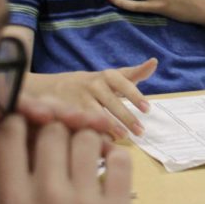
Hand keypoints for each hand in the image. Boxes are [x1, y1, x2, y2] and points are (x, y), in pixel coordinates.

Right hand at [0, 116, 131, 203]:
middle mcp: (47, 197)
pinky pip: (120, 157)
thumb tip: (6, 127)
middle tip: (59, 141)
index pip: (9, 132)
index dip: (20, 121)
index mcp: (12, 203)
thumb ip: (3, 185)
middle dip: (57, 129)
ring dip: (86, 139)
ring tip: (82, 154)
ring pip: (87, 136)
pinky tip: (105, 165)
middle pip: (53, 128)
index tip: (29, 127)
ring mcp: (85, 203)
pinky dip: (115, 154)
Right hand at [24, 59, 156, 138]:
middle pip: (112, 101)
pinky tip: (102, 141)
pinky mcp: (66, 111)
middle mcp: (92, 84)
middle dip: (127, 117)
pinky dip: (92, 131)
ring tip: (124, 137)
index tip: (147, 109)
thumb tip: (154, 62)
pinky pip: (82, 122)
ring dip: (111, 126)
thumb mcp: (111, 76)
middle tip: (141, 131)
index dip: (134, 95)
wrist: (50, 88)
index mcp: (106, 76)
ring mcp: (78, 98)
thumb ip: (133, 73)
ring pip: (96, 113)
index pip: (123, 83)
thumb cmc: (91, 84)